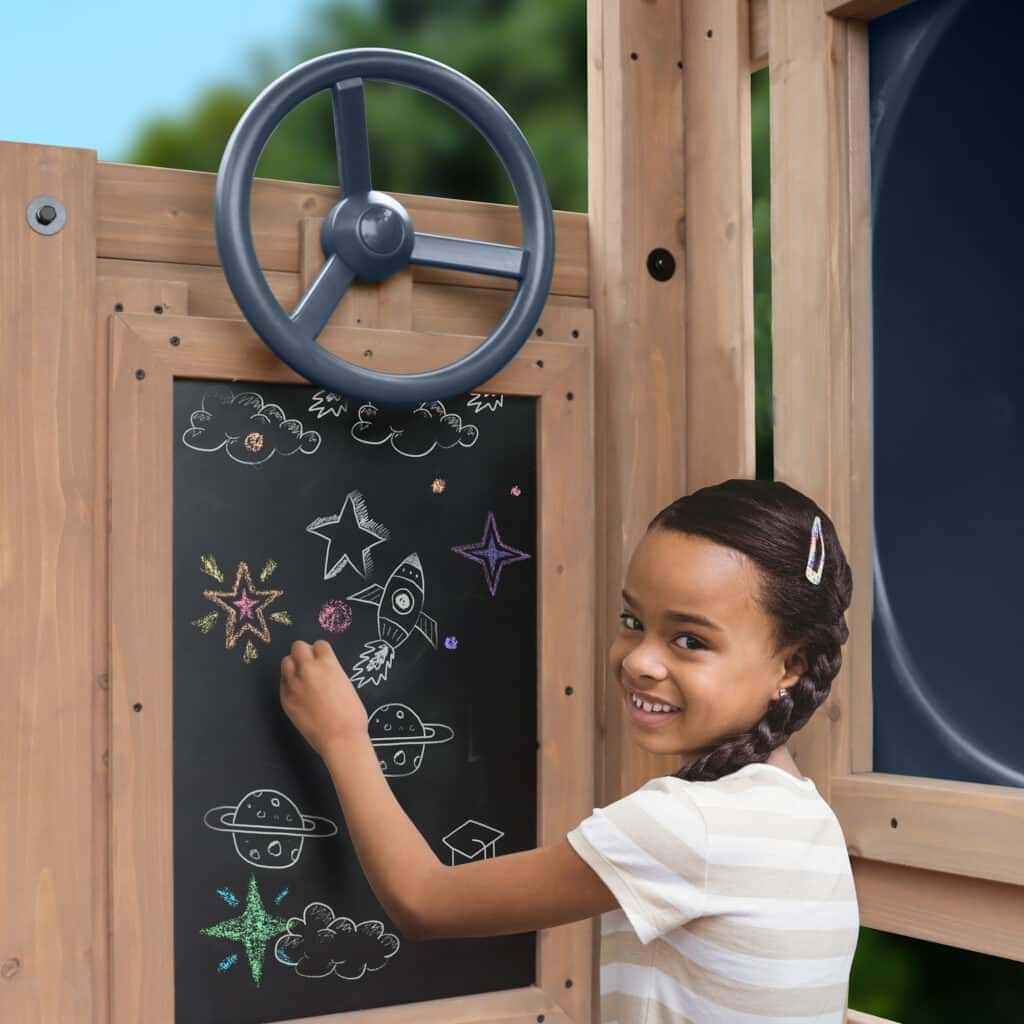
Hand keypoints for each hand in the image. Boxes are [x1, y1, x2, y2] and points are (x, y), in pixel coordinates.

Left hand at [279, 639, 367, 757]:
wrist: (340, 738)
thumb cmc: (351, 714)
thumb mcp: (346, 684)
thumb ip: (331, 672)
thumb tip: (323, 671)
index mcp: (328, 664)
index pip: (319, 644)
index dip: (321, 652)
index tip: (322, 659)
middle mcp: (308, 669)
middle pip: (298, 647)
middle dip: (304, 653)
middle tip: (310, 665)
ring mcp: (294, 684)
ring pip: (286, 662)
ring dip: (294, 666)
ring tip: (302, 678)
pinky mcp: (285, 698)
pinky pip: (283, 682)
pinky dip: (289, 683)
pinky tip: (299, 694)